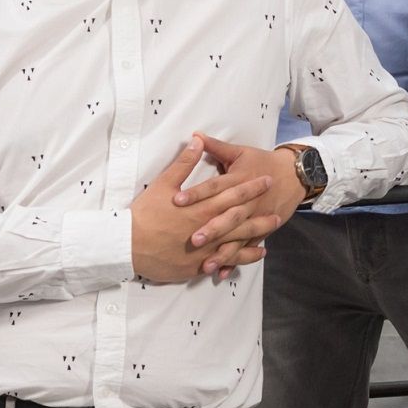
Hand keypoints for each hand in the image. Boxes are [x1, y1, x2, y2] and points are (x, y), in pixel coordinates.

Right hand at [131, 141, 275, 283]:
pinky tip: (255, 253)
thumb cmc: (144, 215)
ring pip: (237, 242)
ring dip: (257, 235)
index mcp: (201, 207)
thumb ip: (183, 164)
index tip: (266, 180)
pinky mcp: (197, 265)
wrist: (127, 246)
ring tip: (271, 229)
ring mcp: (204, 249)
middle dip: (261, 213)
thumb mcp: (162, 184)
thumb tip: (197, 141)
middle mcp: (207, 228)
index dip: (251, 187)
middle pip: (241, 220)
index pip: (232, 195)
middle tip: (279, 208)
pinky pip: (225, 261)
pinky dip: (242, 258)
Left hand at [184, 134, 304, 273]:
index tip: (177, 200)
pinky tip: (221, 273)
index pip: (215, 187)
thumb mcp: (239, 152)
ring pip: (238, 237)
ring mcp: (255, 218)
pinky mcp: (261, 230)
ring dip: (223, 252)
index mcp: (239, 180)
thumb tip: (195, 136)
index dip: (196, 193)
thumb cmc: (261, 161)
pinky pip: (247, 248)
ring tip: (206, 264)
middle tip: (193, 239)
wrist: (293, 175)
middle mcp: (247, 202)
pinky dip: (235, 261)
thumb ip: (216, 146)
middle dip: (212, 229)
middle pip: (228, 216)